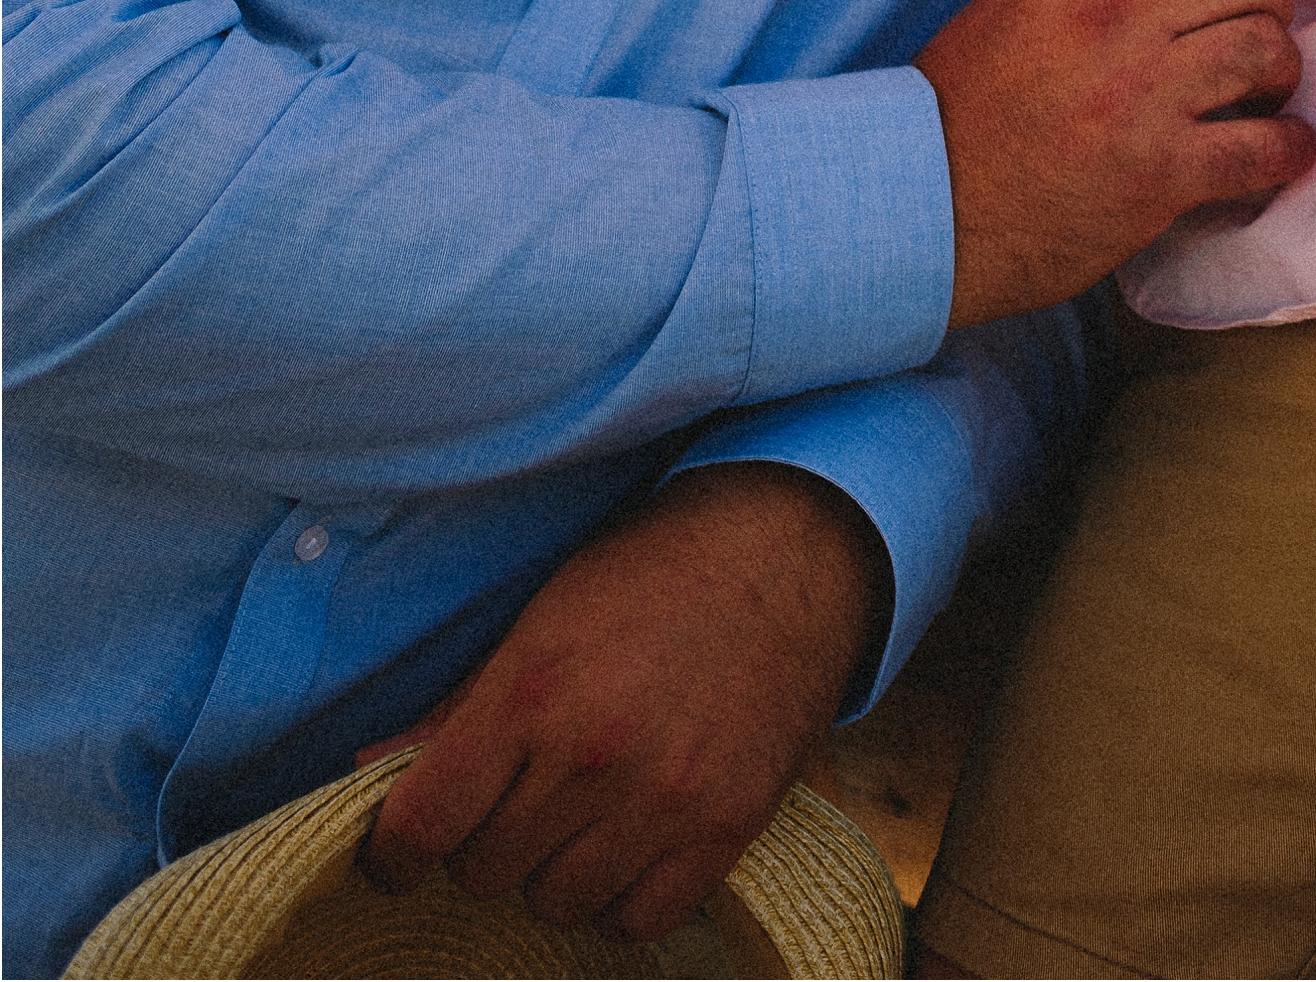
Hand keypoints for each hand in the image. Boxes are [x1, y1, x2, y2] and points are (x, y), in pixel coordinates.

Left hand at [358, 463, 882, 941]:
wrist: (790, 549)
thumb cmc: (653, 573)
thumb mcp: (544, 617)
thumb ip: (458, 707)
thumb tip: (371, 774)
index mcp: (533, 690)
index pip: (426, 824)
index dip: (395, 852)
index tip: (399, 853)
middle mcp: (593, 754)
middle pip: (485, 871)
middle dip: (484, 842)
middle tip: (516, 797)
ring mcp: (664, 798)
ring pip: (557, 903)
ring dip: (553, 869)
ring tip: (579, 812)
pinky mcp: (727, 826)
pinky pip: (638, 920)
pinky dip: (621, 895)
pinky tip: (629, 840)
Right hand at [914, 0, 1312, 324]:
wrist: (923, 207)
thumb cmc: (968, 107)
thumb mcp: (1017, 1)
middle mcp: (1113, 16)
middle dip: (1271, 5)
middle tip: (1259, 40)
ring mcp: (1139, 94)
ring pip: (1267, 49)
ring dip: (1281, 74)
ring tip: (1264, 97)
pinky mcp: (1159, 174)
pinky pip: (1265, 147)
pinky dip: (1287, 150)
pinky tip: (1277, 153)